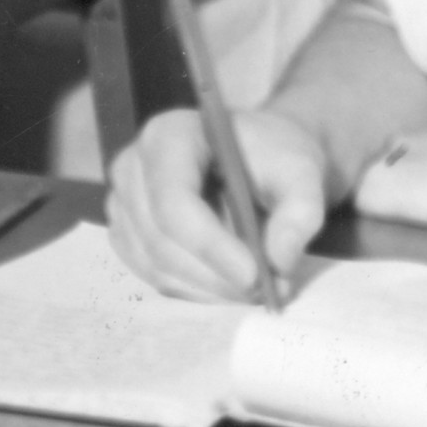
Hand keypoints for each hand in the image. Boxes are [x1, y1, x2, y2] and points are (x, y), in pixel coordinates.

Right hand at [109, 101, 334, 301]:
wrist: (259, 160)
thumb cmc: (275, 159)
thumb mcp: (303, 174)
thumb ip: (301, 211)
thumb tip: (280, 260)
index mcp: (168, 135)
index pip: (174, 201)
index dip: (210, 245)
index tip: (255, 276)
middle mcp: (132, 167)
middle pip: (161, 240)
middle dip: (216, 276)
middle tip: (268, 292)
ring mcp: (124, 205)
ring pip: (158, 267)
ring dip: (210, 289)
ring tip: (259, 289)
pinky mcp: (128, 236)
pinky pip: (156, 277)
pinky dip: (198, 291)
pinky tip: (232, 285)